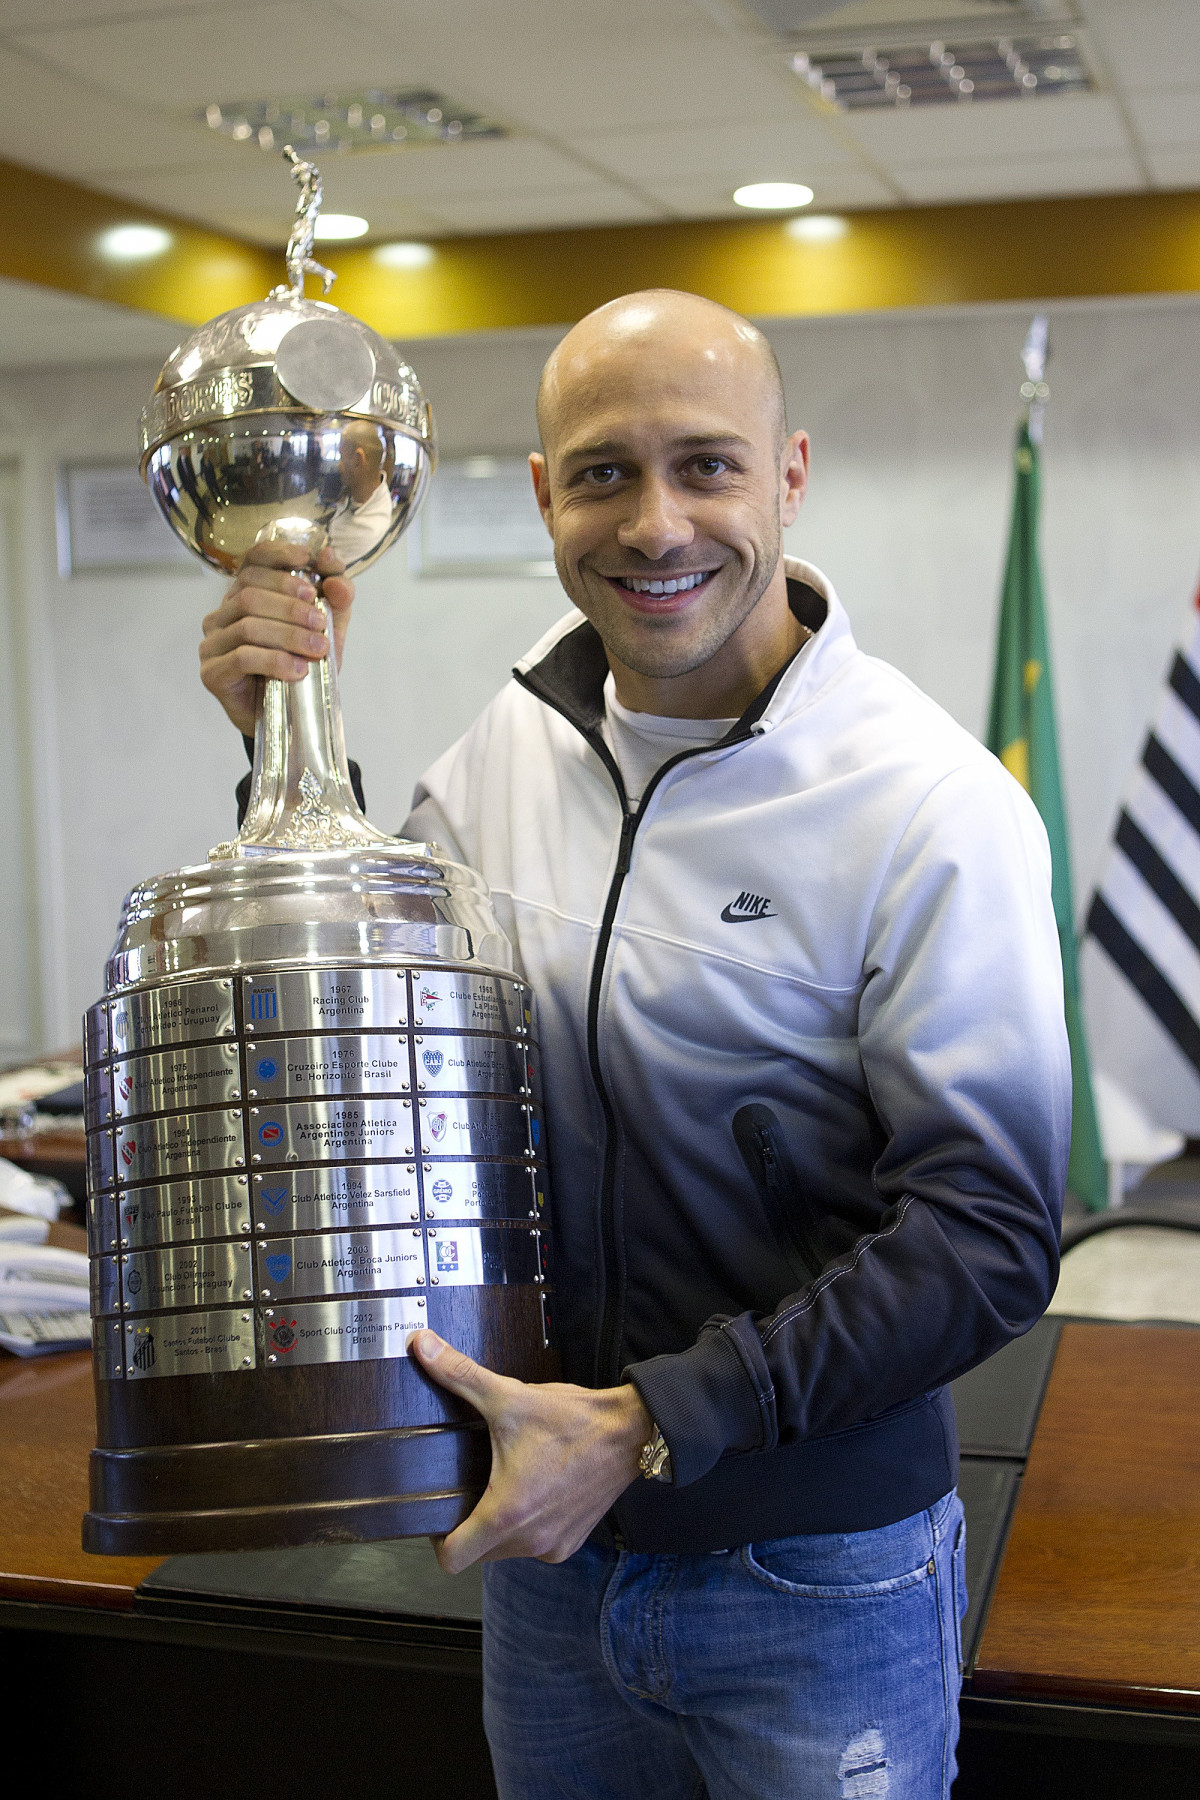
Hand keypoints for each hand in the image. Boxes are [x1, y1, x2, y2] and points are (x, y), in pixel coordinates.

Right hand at [199, 539, 356, 735]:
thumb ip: (336, 598)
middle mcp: (222, 614)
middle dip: (292, 606)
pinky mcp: (212, 672)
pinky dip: (275, 661)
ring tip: (317, 649)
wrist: (288, 717)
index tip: (308, 560)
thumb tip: (334, 569)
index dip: (278, 554)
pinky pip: (242, 657)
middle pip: (251, 594)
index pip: (253, 560)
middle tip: (320, 623)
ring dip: (289, 635)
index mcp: (245, 594)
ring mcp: (213, 642)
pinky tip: (297, 670)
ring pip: (248, 624)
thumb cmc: (302, 665)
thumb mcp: (328, 629)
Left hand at [410, 1330, 653, 1571]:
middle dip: (469, 1525)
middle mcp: (530, 1540)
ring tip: (506, 1483)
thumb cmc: (574, 1421)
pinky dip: (529, 1527)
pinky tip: (534, 1491)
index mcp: (507, 1513)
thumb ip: (458, 1374)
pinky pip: (535, 1546)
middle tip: (472, 1487)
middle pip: (477, 1554)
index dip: (437, 1539)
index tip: (439, 1512)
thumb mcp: (508, 1396)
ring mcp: (553, 1545)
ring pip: (506, 1551)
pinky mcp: (571, 1542)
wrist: (629, 1431)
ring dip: (501, 1526)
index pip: (451, 1558)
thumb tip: (421, 1345)